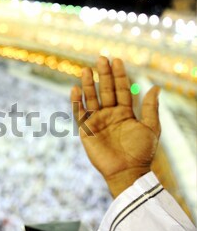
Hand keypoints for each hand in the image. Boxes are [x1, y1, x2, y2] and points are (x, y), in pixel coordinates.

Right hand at [70, 57, 160, 196]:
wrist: (128, 171)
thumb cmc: (141, 152)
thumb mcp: (151, 128)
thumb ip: (150, 108)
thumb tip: (155, 87)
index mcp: (125, 112)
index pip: (121, 89)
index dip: (119, 75)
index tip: (117, 60)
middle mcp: (110, 114)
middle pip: (105, 90)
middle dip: (103, 74)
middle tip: (101, 58)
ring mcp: (97, 121)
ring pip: (91, 98)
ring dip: (88, 84)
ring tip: (86, 70)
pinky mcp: (86, 130)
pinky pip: (79, 113)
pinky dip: (76, 102)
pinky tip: (74, 89)